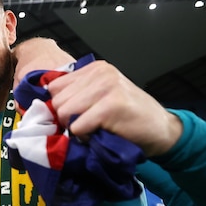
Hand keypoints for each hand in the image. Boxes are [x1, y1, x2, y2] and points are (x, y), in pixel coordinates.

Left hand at [13, 38, 181, 157]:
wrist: (162, 129)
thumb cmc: (128, 117)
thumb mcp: (100, 98)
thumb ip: (76, 96)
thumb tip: (43, 106)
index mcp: (94, 69)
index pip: (54, 87)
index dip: (58, 107)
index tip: (72, 118)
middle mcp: (100, 73)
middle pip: (57, 102)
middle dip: (65, 120)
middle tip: (84, 128)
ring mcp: (107, 87)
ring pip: (64, 113)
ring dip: (75, 129)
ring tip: (93, 131)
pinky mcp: (112, 106)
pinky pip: (78, 126)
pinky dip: (85, 137)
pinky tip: (100, 135)